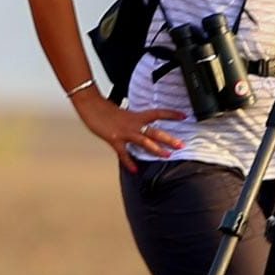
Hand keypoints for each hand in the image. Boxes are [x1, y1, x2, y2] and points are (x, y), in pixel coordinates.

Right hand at [71, 93, 185, 172]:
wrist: (90, 105)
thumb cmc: (104, 109)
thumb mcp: (122, 113)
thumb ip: (132, 120)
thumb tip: (139, 125)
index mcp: (136, 115)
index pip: (158, 113)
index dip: (171, 114)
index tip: (184, 116)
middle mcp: (133, 124)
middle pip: (155, 131)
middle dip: (169, 139)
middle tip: (181, 145)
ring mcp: (124, 133)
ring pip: (144, 142)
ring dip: (156, 149)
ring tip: (166, 156)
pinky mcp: (115, 140)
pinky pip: (124, 153)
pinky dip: (129, 162)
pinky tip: (135, 169)